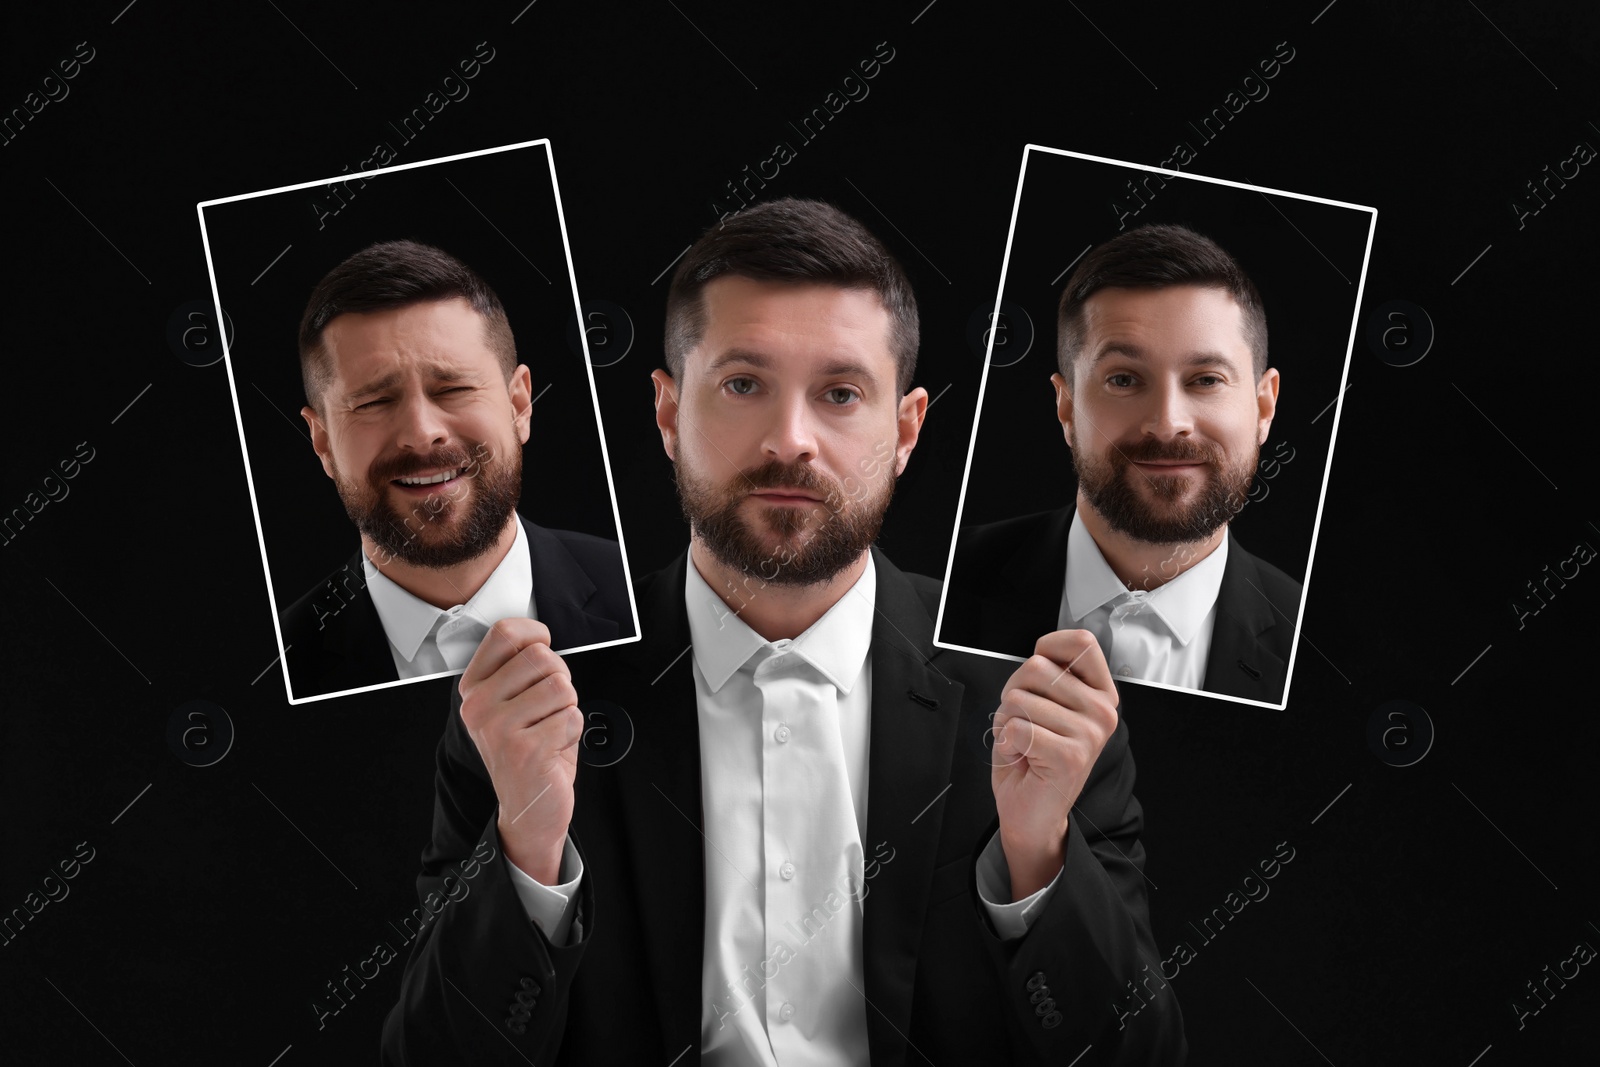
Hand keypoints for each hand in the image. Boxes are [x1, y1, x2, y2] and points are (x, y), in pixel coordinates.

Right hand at [458, 618, 582, 884]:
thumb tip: (538, 636)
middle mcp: (479, 706)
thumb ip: (520, 669)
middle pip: (542, 657)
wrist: (528, 808)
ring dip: (566, 709)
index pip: (505, 633)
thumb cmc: (527, 750)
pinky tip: (552, 749)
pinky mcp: (525, 750)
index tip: (542, 647)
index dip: (536, 634)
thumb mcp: (513, 703)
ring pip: (562, 687)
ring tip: (548, 730)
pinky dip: (572, 733)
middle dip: (559, 679)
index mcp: (474, 688)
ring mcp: (499, 729)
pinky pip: (572, 717)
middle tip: (548, 707)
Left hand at [991, 630, 1118, 899]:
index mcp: (1099, 693)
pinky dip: (1007, 744)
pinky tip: (1024, 758)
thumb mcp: (1044, 704)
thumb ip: (1049, 675)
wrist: (1030, 812)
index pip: (1081, 641)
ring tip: (1025, 743)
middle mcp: (1101, 711)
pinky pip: (1016, 729)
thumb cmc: (1033, 756)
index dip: (1047, 646)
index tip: (1039, 669)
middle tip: (1024, 722)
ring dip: (1007, 722)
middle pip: (1036, 667)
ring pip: (1019, 699)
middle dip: (1013, 693)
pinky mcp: (1070, 756)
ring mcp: (1089, 734)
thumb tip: (1041, 654)